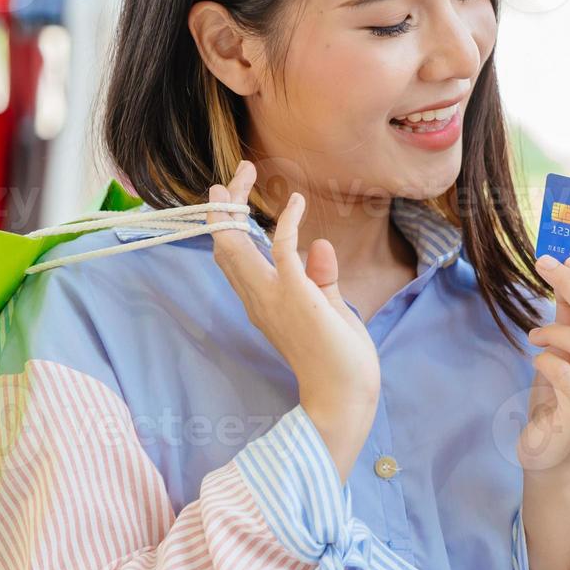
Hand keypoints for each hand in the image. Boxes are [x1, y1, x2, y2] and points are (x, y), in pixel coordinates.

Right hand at [206, 160, 379, 478]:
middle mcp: (258, 299)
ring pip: (236, 245)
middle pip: (225, 245)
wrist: (345, 395)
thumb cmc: (339, 360)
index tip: (232, 195)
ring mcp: (273, 297)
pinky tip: (297, 202)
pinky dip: (287, 222)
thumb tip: (317, 245)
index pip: (234, 258)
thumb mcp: (328, 310)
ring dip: (239, 206)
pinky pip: (282, 248)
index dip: (228, 225)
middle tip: (235, 174)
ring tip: (246, 174)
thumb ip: (320, 279)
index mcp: (262, 303)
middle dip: (225, 207)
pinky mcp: (295, 295)